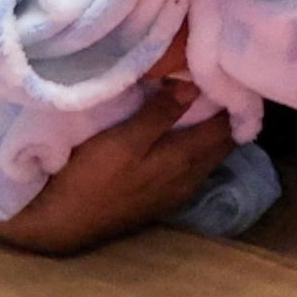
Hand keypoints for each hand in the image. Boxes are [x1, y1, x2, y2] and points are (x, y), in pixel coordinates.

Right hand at [0, 80, 242, 254]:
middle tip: (222, 80)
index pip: (227, 127)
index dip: (233, 101)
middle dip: (227, 113)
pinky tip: (184, 132)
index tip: (230, 72)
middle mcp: (189, 178)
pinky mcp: (160, 197)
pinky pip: (192, 166)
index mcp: (185, 160)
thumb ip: (159, 115)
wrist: (62, 224)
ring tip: (206, 100)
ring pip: (208, 155)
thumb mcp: (122, 140)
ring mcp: (176, 191)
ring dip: (211, 130)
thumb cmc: (90, 178)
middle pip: (222, 142)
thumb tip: (194, 86)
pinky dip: (196, 145)